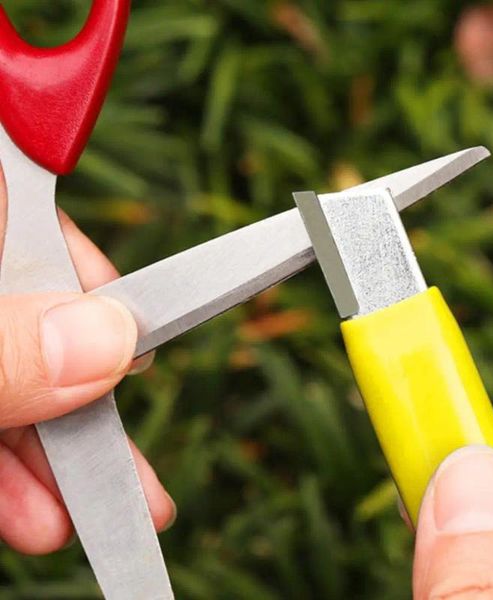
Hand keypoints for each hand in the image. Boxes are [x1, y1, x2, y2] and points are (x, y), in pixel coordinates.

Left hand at [0, 170, 174, 554]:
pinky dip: (5, 462)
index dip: (93, 282)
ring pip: (11, 369)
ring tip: (78, 520)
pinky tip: (29, 511)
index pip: (37, 222)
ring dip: (47, 454)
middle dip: (85, 405)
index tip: (141, 342)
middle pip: (36, 315)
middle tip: (136, 481)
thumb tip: (110, 343)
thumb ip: (3, 345)